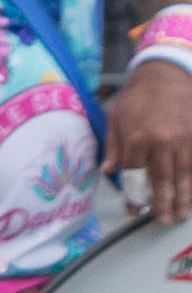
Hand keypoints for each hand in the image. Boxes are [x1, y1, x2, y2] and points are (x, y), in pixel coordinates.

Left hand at [110, 42, 191, 221]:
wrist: (168, 71)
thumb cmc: (138, 95)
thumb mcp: (116, 118)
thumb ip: (114, 147)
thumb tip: (109, 171)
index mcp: (138, 139)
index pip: (135, 176)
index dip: (135, 196)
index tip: (135, 211)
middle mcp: (163, 141)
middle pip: (163, 179)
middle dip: (163, 203)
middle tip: (164, 221)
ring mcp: (186, 137)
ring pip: (185, 172)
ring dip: (185, 195)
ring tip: (183, 214)